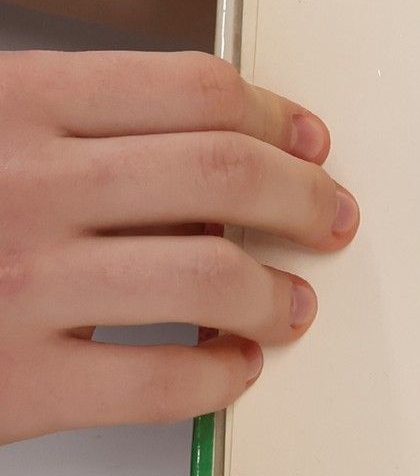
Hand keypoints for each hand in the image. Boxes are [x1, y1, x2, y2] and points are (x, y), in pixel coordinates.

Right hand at [0, 50, 358, 442]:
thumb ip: (71, 129)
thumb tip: (217, 158)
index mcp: (13, 104)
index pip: (194, 90)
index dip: (276, 115)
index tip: (310, 140)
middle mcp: (24, 183)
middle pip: (223, 171)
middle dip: (303, 195)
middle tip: (332, 217)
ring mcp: (18, 285)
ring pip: (209, 272)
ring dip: (275, 289)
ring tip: (290, 301)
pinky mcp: (12, 385)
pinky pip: (161, 381)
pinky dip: (219, 376)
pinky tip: (229, 367)